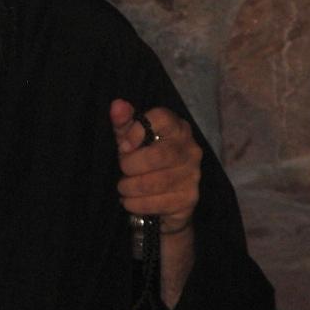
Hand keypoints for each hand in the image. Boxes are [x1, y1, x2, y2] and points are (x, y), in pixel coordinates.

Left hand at [109, 99, 201, 234]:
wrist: (164, 195)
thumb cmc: (144, 159)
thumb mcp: (130, 137)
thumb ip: (124, 121)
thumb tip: (117, 105)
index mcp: (177, 127)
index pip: (162, 118)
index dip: (136, 130)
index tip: (123, 145)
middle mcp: (190, 149)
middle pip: (157, 155)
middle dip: (131, 165)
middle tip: (123, 170)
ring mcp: (193, 175)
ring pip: (156, 183)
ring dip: (131, 188)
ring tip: (124, 187)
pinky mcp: (189, 198)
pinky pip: (159, 203)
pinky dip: (138, 204)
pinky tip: (132, 201)